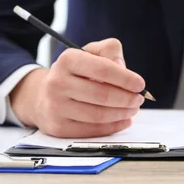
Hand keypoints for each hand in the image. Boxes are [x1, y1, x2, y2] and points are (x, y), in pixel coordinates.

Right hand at [10, 38, 145, 137]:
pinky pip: (92, 130)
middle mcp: (58, 82)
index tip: (140, 84)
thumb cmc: (74, 72)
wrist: (43, 94)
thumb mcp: (90, 52)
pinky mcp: (58, 127)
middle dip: (127, 98)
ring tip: (133, 109)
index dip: (125, 78)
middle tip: (139, 98)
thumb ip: (110, 52)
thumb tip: (125, 71)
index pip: (102, 69)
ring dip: (122, 113)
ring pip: (98, 115)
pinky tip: (123, 120)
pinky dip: (113, 127)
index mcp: (68, 59)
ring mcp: (56, 106)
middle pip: (102, 95)